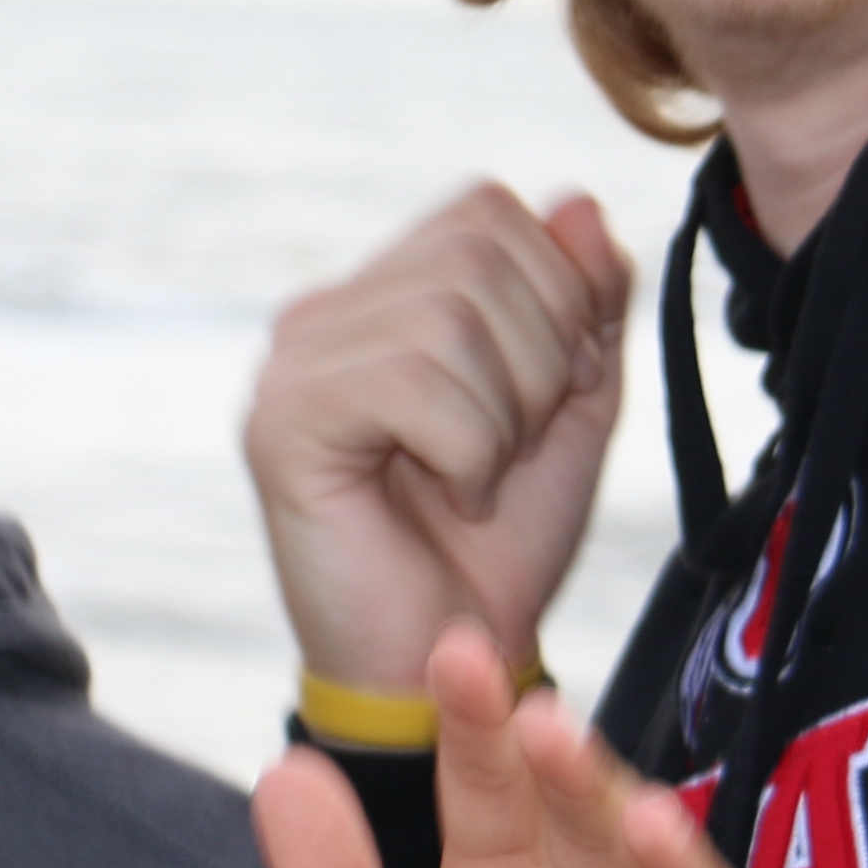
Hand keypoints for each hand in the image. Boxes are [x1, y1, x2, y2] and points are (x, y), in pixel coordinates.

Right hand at [243, 186, 625, 696]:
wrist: (453, 667)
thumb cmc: (501, 544)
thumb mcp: (577, 405)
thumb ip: (587, 301)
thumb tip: (577, 201)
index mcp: (382, 295)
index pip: (487, 208)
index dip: (558, 291)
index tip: (558, 395)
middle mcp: (324, 313)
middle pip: (475, 251)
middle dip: (541, 358)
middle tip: (515, 450)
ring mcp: (291, 365)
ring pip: (448, 316)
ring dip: (505, 416)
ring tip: (478, 480)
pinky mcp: (281, 425)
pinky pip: (410, 382)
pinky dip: (468, 449)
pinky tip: (451, 496)